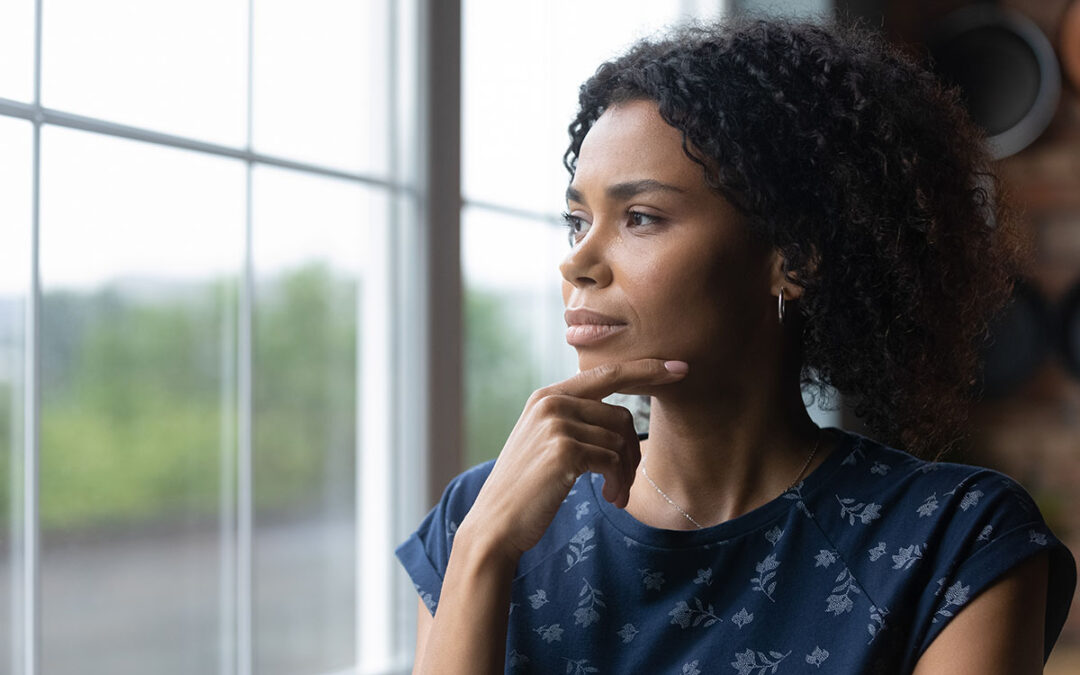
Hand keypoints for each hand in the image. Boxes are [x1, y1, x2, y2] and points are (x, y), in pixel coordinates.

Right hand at [458, 358, 688, 564]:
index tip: (680, 369)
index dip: (646, 369)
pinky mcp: (564, 450)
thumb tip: (620, 419)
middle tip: (627, 482)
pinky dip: (619, 483)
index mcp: (547, 395)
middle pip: (621, 414)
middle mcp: (550, 402)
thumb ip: (573, 420)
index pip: (607, 373)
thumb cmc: (527, 489)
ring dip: (626, 474)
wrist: (496, 524)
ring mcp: (556, 424)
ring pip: (620, 440)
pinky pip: (613, 460)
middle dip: (633, 451)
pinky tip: (610, 499)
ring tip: (616, 496)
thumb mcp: (544, 442)